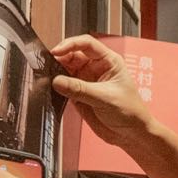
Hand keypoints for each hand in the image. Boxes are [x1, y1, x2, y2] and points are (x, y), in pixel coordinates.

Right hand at [52, 34, 156, 150]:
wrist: (131, 134)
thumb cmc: (130, 111)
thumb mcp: (104, 98)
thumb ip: (80, 89)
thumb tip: (58, 81)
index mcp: (108, 61)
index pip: (86, 44)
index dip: (70, 44)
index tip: (56, 51)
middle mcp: (96, 68)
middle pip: (72, 55)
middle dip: (59, 58)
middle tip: (47, 66)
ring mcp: (86, 81)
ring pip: (65, 70)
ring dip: (55, 72)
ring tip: (46, 78)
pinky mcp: (79, 95)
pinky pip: (64, 86)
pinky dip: (56, 87)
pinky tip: (50, 89)